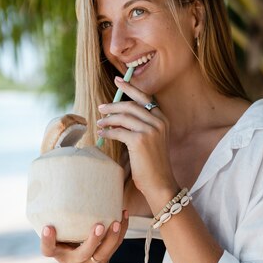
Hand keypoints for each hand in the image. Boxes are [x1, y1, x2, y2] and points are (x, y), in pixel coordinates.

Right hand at [40, 211, 128, 262]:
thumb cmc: (68, 254)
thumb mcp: (59, 247)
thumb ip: (60, 232)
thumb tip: (58, 201)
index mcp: (60, 255)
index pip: (49, 250)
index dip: (47, 240)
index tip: (48, 227)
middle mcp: (76, 260)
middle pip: (84, 253)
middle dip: (92, 240)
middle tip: (99, 226)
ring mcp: (92, 261)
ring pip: (104, 252)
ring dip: (112, 237)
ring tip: (117, 222)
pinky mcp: (106, 258)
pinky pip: (116, 245)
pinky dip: (122, 230)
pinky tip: (124, 215)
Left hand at [97, 77, 178, 201]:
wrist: (160, 182)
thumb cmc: (152, 163)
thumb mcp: (151, 139)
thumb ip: (140, 124)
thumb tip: (118, 113)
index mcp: (162, 119)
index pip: (144, 97)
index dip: (130, 87)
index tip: (117, 80)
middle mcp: (158, 122)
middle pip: (130, 105)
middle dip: (113, 105)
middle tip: (101, 108)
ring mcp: (150, 131)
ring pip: (123, 117)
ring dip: (108, 119)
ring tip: (100, 123)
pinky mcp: (140, 141)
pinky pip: (118, 131)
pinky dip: (107, 132)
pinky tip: (102, 134)